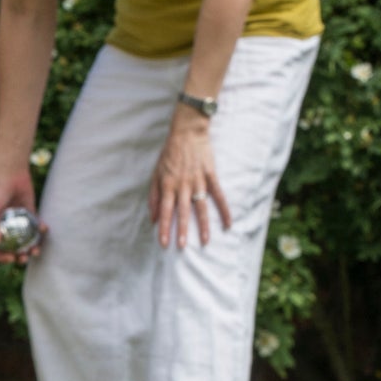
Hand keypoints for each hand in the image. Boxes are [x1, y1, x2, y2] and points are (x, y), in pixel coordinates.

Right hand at [0, 165, 43, 263]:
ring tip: (36, 250)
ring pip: (26, 241)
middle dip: (19, 256)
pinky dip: (40, 230)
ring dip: (31, 248)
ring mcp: (19, 223)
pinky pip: (36, 227)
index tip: (11, 258)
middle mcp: (6, 228)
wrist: (12, 174)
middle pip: (12, 249)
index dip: (2, 257)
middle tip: (25, 257)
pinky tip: (44, 228)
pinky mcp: (30, 215)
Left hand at [149, 111, 230, 247]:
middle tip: (182, 247)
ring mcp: (198, 180)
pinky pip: (219, 195)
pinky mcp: (211, 175)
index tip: (164, 243)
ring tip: (205, 241)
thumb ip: (153, 197)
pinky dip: (224, 210)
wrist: (187, 132)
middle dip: (182, 231)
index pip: (164, 211)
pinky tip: (228, 224)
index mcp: (167, 185)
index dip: (164, 228)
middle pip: (182, 212)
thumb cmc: (169, 154)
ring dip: (203, 225)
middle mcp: (182, 185)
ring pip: (201, 206)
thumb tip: (152, 219)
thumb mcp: (155, 173)